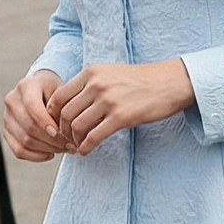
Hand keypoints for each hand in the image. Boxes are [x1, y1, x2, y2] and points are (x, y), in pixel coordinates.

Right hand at [4, 69, 65, 161]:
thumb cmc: (55, 91)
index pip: (32, 106)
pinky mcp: (6, 132)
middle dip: (51, 140)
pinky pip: (19, 150)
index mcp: (26, 86)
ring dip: (46, 149)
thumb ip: (61, 108)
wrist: (42, 91)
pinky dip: (36, 156)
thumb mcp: (62, 91)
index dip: (46, 122)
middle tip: (70, 145)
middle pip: (28, 127)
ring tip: (63, 149)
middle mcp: (12, 100)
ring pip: (24, 141)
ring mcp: (7, 117)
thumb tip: (62, 134)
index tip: (61, 133)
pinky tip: (50, 154)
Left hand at [51, 58, 195, 152]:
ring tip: (77, 146)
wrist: (170, 82)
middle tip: (65, 139)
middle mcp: (96, 84)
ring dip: (73, 140)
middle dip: (61, 131)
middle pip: (64, 113)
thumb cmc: (141, 79)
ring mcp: (108, 100)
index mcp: (91, 72)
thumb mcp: (110, 73)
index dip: (52, 115)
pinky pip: (93, 137)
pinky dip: (85, 147)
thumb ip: (90, 84)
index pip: (59, 96)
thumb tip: (70, 104)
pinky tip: (86, 151)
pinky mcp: (121, 117)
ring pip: (76, 126)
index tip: (56, 125)